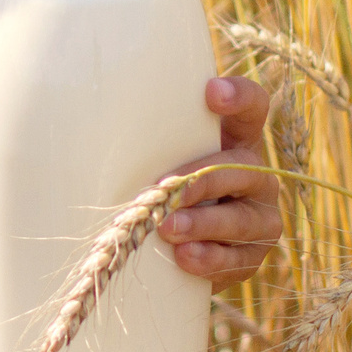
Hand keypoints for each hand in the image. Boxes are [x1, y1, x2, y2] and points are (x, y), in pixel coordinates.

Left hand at [159, 76, 282, 284]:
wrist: (176, 250)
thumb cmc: (161, 186)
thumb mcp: (159, 156)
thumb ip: (148, 139)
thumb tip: (90, 119)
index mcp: (237, 139)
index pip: (253, 106)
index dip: (239, 96)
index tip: (210, 92)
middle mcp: (256, 174)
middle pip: (244, 168)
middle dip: (204, 178)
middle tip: (165, 187)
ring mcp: (260, 216)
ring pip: (242, 218)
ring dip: (203, 223)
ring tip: (168, 228)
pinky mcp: (253, 255)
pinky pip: (238, 259)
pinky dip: (210, 259)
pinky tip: (184, 257)